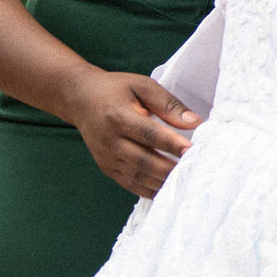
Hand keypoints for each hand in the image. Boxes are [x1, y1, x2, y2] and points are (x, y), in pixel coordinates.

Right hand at [64, 70, 200, 198]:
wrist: (81, 99)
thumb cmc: (116, 89)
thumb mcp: (142, 86)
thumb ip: (168, 104)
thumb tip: (194, 122)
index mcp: (118, 116)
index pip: (149, 134)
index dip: (172, 144)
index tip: (194, 151)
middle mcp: (110, 141)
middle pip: (144, 161)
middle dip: (171, 168)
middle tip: (195, 171)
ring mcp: (107, 158)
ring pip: (139, 177)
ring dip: (163, 182)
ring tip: (186, 180)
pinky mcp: (106, 168)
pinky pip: (130, 184)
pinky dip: (150, 189)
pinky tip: (168, 188)